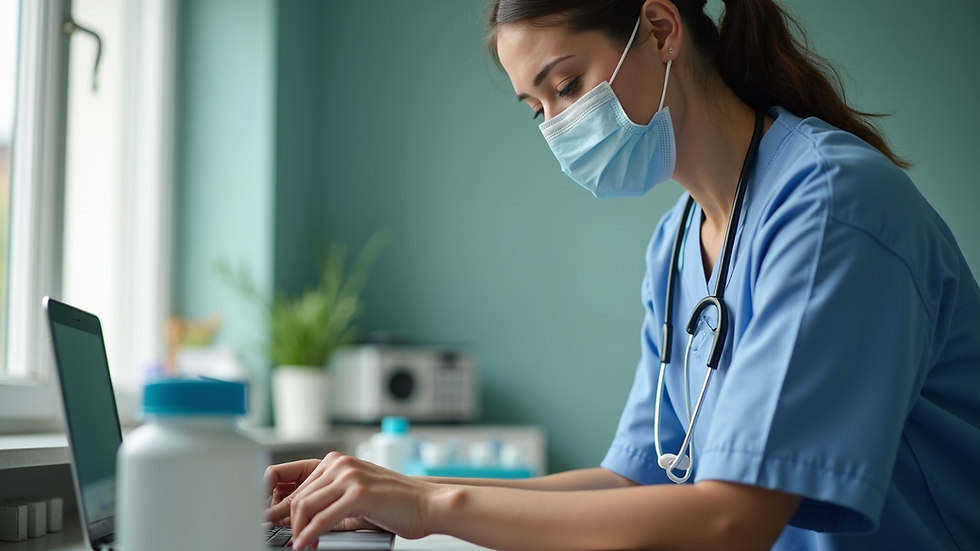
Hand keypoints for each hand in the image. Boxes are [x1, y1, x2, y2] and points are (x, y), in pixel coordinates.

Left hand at [264, 452, 433, 548]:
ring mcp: (350, 477)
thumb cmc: (396, 502)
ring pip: (306, 506)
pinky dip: (310, 535)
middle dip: (287, 522)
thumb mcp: (356, 495)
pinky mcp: (358, 494)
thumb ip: (330, 500)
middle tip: (288, 540)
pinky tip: (306, 545)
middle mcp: (341, 464)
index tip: (269, 521)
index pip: (296, 481)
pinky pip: (322, 518)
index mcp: (337, 461)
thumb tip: (300, 518)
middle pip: (298, 496)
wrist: (428, 504)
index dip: (280, 505)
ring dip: (299, 531)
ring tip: (301, 545)